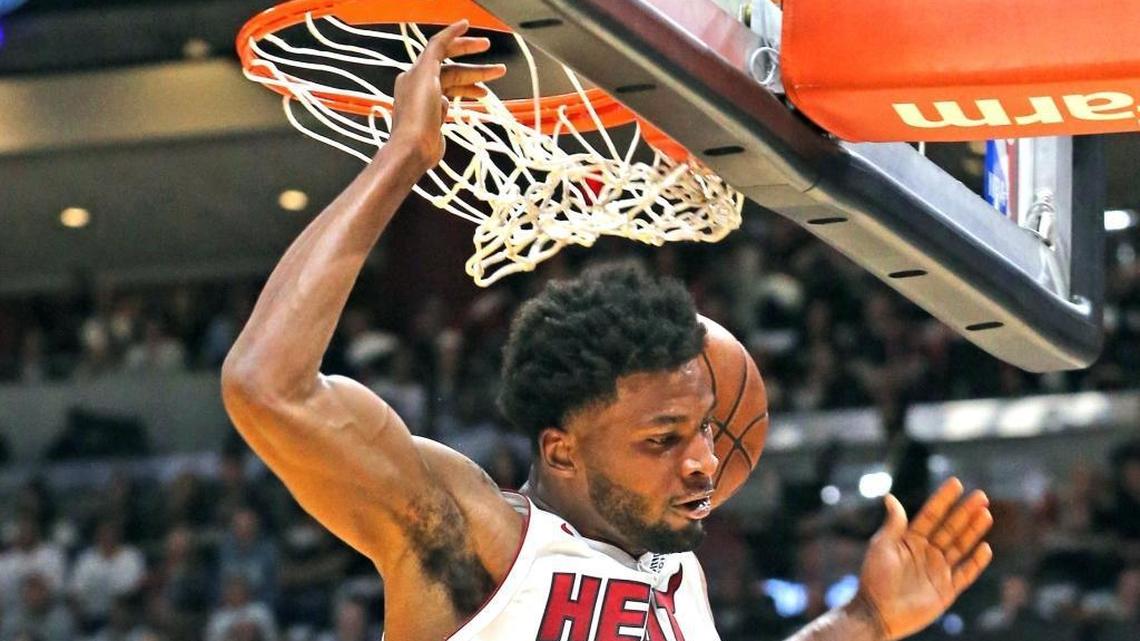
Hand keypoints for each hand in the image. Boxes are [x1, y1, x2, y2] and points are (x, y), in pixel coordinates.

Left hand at [388, 20, 506, 171]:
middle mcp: (421, 84)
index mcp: (417, 72)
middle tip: (497, 67)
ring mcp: (428, 102)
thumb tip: (444, 38)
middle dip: (476, 67)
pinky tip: (475, 100)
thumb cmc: (418, 115)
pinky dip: (466, 97)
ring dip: (475, 84)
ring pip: (455, 86)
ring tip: (491, 89)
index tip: (470, 27)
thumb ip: (435, 51)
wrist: (413, 148)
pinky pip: (453, 100)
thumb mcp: (426, 75)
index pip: (439, 47)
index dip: (455, 36)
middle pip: (452, 68)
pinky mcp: (435, 117)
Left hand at [852, 478, 993, 640]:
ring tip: (986, 514)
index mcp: (910, 540)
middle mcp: (926, 552)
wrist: (878, 612)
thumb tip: (890, 496)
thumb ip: (893, 524)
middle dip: (965, 512)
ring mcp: (938, 570)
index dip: (943, 499)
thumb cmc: (875, 578)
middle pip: (951, 528)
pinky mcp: (946, 590)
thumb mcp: (881, 546)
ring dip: (973, 531)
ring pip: (960, 547)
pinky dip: (976, 562)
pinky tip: (985, 548)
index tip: (956, 483)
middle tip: (981, 496)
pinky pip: (965, 574)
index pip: (931, 515)